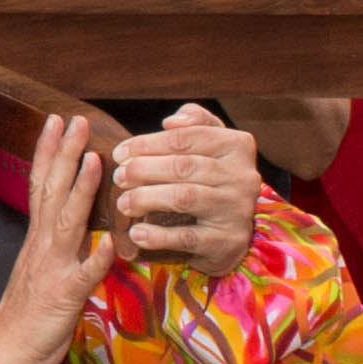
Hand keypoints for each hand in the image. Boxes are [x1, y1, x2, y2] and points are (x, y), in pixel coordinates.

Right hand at [0, 109, 119, 363]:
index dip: (49, 151)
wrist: (5, 353)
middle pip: (51, 192)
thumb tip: (79, 222)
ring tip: (96, 161)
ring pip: (67, 223)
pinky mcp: (64, 296)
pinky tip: (112, 242)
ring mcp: (52, 269)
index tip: (57, 120)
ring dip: (80, 191)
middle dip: (65, 154)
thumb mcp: (44, 271)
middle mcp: (42, 246)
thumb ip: (59, 245)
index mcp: (38, 239)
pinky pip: (83, 276)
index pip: (41, 185)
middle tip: (76, 120)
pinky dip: (97, 258)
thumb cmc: (28, 315)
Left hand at [102, 107, 262, 281]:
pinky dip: (158, 235)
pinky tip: (136, 232)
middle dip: (144, 170)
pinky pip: (187, 237)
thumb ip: (195, 122)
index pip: (186, 137)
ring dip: (146, 198)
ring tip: (123, 202)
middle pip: (184, 166)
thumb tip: (170, 122)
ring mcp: (236, 210)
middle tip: (119, 177)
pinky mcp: (227, 241)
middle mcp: (242, 176)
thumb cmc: (213, 179)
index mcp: (238, 145)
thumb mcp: (212, 144)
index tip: (120, 153)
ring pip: (184, 198)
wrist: (235, 231)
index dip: (147, 143)